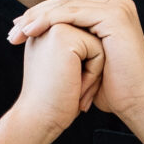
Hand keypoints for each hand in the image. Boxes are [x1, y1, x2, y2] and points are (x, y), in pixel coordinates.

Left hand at [9, 0, 143, 126]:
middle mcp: (117, 6)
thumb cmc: (112, 90)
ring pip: (68, 6)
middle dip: (36, 15)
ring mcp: (118, 9)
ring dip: (38, 17)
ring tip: (18, 32)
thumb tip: (47, 40)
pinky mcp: (115, 16)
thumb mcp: (88, 62)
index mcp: (111, 13)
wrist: (136, 103)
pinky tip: (32, 31)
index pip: (69, 6)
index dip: (41, 16)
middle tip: (13, 30)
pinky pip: (75, 13)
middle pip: (66, 2)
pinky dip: (50, 20)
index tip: (18, 30)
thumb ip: (74, 45)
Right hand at [12, 18, 104, 143]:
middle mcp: (48, 25)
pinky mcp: (62, 35)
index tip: (66, 86)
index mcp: (47, 31)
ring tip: (72, 87)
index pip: (89, 43)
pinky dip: (92, 74)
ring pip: (98, 44)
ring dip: (93, 72)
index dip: (86, 69)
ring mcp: (53, 27)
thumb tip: (104, 41)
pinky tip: (74, 85)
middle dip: (91, 69)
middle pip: (95, 41)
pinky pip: (98, 50)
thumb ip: (79, 49)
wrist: (40, 119)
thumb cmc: (56, 101)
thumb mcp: (68, 69)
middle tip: (70, 88)